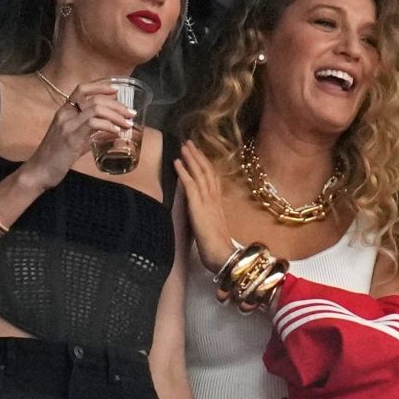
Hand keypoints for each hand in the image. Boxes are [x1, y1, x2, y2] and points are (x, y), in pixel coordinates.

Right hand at [17, 80, 136, 191]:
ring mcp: (67, 124)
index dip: (100, 86)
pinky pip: (93, 123)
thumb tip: (109, 133)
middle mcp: (65, 114)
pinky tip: (116, 132)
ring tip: (128, 123)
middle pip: (95, 99)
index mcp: (64, 112)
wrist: (39, 171)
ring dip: (116, 115)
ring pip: (96, 108)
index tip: (117, 91)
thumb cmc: (55, 157)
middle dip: (117, 105)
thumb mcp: (74, 141)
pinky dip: (108, 125)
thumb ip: (89, 134)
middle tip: (130, 113)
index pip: (82, 89)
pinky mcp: (71, 137)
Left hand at [175, 140, 236, 272]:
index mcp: (217, 204)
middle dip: (198, 156)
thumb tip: (199, 212)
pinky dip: (183, 172)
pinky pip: (190, 185)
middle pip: (207, 171)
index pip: (212, 179)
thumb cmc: (217, 247)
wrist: (222, 255)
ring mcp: (206, 201)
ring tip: (183, 146)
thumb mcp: (212, 227)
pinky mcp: (198, 206)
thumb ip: (207, 216)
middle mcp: (214, 198)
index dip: (206, 164)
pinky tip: (176, 162)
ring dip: (190, 158)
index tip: (199, 153)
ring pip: (199, 174)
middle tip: (190, 142)